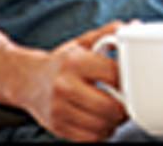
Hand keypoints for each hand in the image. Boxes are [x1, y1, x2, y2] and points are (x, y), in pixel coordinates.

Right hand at [17, 21, 129, 141]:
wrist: (28, 80)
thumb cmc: (62, 61)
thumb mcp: (84, 42)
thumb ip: (110, 32)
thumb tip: (134, 27)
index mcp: (75, 61)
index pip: (113, 74)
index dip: (128, 78)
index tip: (131, 79)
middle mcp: (64, 86)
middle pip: (108, 106)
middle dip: (124, 106)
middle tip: (126, 100)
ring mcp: (59, 109)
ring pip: (100, 125)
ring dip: (114, 121)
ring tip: (114, 110)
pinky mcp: (58, 127)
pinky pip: (89, 138)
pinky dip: (101, 132)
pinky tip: (101, 120)